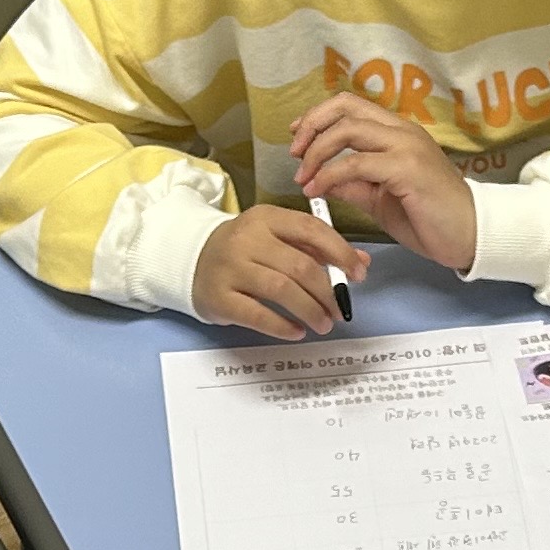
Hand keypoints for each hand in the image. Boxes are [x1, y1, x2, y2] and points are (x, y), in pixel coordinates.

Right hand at [194, 204, 360, 339]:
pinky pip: (258, 314)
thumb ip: (317, 248)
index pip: (311, 230)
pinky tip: (297, 331)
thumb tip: (360, 263)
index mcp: (265, 218)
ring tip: (323, 324)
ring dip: (310, 310)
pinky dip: (282, 326)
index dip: (340, 253)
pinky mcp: (219, 297)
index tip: (358, 274)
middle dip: (327, 292)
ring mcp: (230, 268)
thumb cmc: (243, 251)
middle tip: (339, 310)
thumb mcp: (276, 238)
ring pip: (281, 290)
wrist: (189, 260)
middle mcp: (246, 239)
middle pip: (299, 266)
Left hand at [288, 93, 479, 268]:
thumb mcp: (382, 198)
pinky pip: (356, 164)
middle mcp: (402, 131)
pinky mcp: (407, 168)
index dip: (318, 116)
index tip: (297, 138)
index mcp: (397, 133)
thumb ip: (354, 184)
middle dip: (311, 127)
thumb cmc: (430, 218)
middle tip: (294, 156)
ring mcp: (406, 146)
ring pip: (348, 130)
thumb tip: (322, 179)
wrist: (470, 235)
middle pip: (345, 109)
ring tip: (303, 178)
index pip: (350, 106)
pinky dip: (330, 175)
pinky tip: (318, 190)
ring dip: (316, 153)